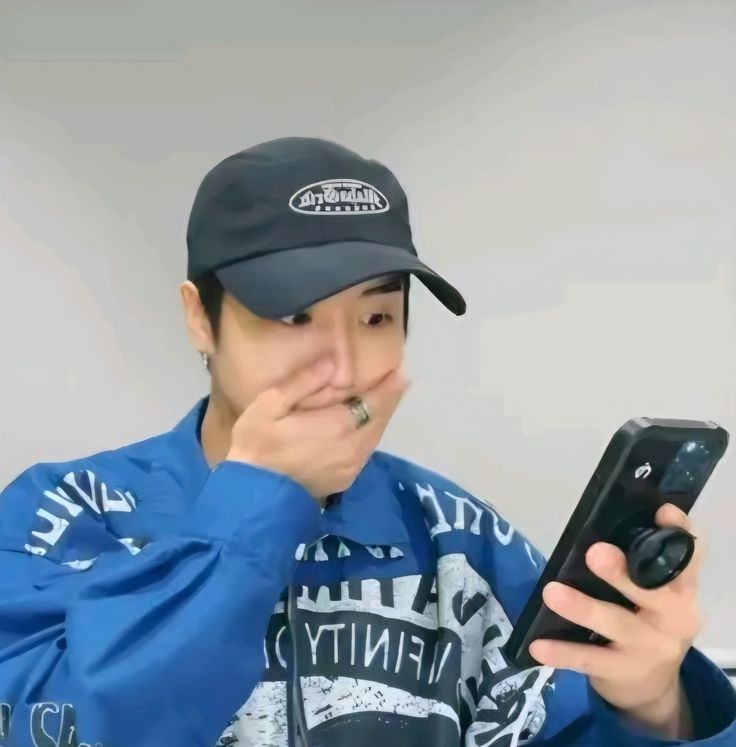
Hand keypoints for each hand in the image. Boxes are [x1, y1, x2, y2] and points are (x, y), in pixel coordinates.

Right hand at [227, 357, 408, 502]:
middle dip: (391, 398)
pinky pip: (366, 451)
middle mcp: (353, 447)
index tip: (402, 370)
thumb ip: (304, 382)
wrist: (255, 498)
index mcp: (338, 425)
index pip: (375, 401)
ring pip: (375, 436)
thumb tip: (333, 363)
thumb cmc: (257, 445)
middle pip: (380, 418)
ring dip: (382, 416)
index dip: (390, 386)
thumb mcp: (270, 405)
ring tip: (386, 398)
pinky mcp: (345, 480)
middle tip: (398, 379)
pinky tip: (365, 426)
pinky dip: (371, 434)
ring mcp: (351, 466)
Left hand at [529, 504, 702, 723]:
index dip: (677, 534)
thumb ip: (639, 566)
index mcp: (681, 590)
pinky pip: (589, 659)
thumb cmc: (646, 622)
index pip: (686, 559)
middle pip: (653, 592)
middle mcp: (673, 618)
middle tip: (595, 553)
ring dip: (582, 607)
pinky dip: (562, 652)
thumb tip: (600, 527)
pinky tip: (537, 645)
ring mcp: (649, 648)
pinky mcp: (623, 672)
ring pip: (615, 623)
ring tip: (552, 592)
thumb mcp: (656, 596)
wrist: (652, 688)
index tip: (662, 511)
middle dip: (623, 573)